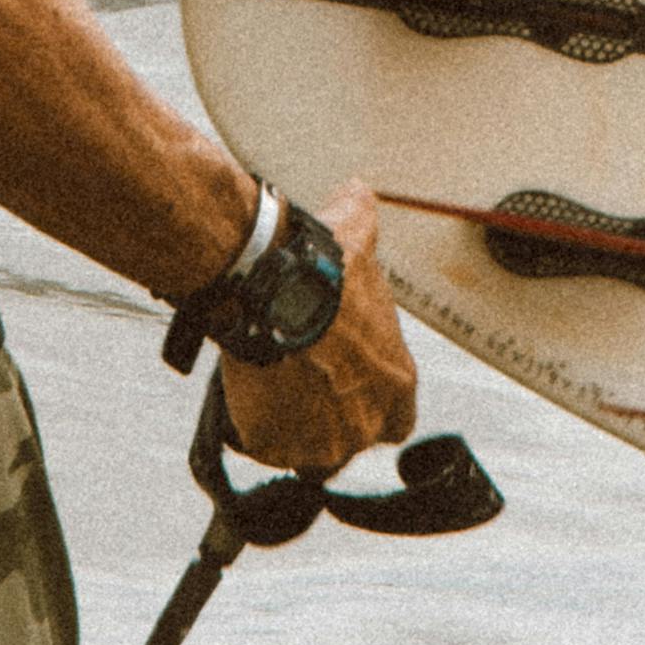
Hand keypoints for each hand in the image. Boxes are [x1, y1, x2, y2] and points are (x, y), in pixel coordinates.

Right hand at [217, 180, 416, 473]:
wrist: (266, 286)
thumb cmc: (318, 270)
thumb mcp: (355, 236)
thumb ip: (364, 218)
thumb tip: (359, 193)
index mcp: (396, 384)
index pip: (399, 420)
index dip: (372, 405)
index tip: (349, 387)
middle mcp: (364, 423)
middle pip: (349, 440)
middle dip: (326, 418)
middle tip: (299, 383)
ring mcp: (318, 441)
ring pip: (306, 452)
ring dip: (291, 427)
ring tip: (270, 387)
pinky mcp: (272, 445)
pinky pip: (263, 446)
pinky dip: (253, 426)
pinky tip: (245, 391)